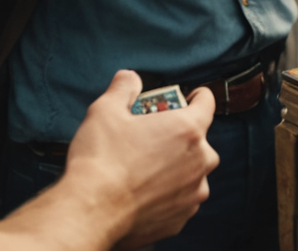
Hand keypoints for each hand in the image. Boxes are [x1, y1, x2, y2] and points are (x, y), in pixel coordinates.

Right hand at [63, 69, 218, 247]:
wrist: (91, 212)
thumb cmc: (101, 159)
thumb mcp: (105, 111)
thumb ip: (123, 88)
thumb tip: (129, 78)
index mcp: (188, 129)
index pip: (206, 102)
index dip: (195, 96)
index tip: (186, 99)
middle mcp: (200, 160)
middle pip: (198, 140)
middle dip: (179, 137)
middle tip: (152, 138)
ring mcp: (193, 192)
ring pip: (192, 172)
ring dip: (176, 168)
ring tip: (145, 168)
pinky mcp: (182, 218)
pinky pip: (180, 199)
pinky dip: (167, 194)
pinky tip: (142, 193)